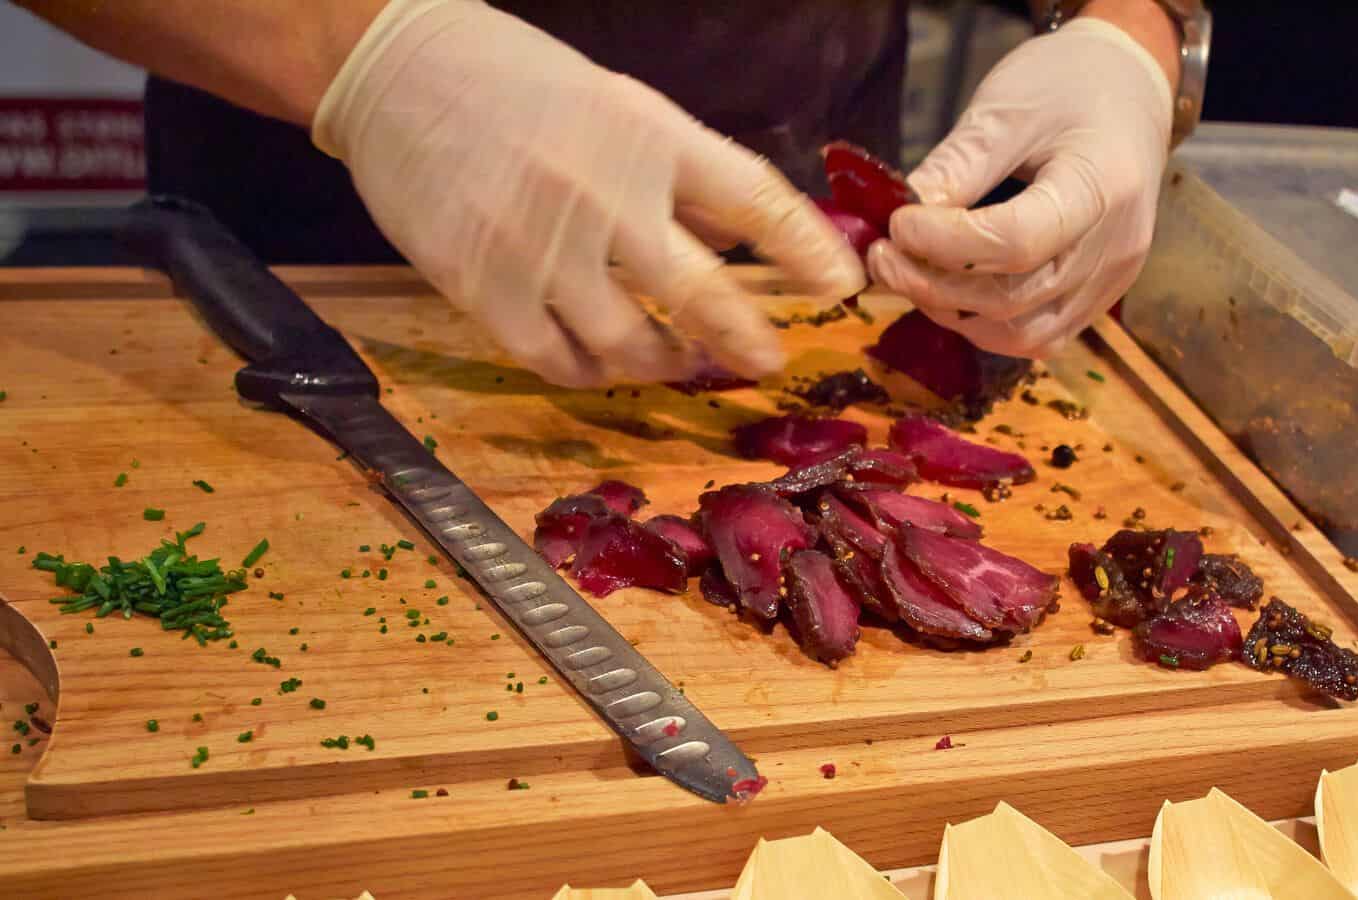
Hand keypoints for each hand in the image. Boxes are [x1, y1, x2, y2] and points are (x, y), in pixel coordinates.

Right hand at [314, 0, 863, 386]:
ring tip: (675, 358)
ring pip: (630, 345)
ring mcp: (541, 249)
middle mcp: (604, 196)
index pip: (753, 199)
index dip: (805, 249)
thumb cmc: (521, 86)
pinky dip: (590, 371)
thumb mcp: (619, 107)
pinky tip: (600, 359)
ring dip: (666, 362)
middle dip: (746, 339)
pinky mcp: (484, 289)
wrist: (399, 75)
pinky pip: (557, 360)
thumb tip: (741, 241)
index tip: (841, 284)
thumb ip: (680, 178)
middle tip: (768, 360)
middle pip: (701, 294)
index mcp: (649, 138)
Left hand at [868, 17, 1173, 357]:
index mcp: (1100, 186)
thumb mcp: (1003, 111)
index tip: (896, 224)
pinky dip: (985, 323)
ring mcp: (1110, 281)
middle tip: (882, 255)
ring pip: (1022, 333)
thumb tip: (896, 224)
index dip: (945, 244)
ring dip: (954, 312)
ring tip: (911, 272)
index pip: (1015, 242)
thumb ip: (954, 170)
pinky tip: (951, 288)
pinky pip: (1038, 335)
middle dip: (934, 285)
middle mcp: (1114, 247)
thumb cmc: (1066, 85)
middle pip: (1013, 299)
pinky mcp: (1099, 297)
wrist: (1129, 89)